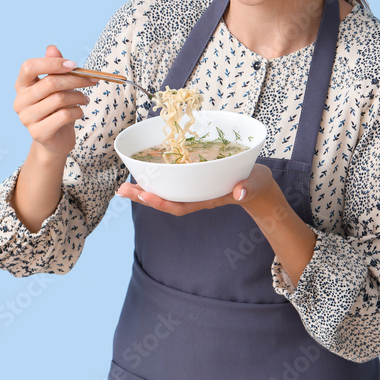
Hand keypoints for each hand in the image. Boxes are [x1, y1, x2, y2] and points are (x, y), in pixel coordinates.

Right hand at [13, 45, 97, 158]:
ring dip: (78, 96)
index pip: (29, 66)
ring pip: (59, 99)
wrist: (55, 139)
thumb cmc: (57, 108)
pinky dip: (78, 111)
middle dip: (75, 79)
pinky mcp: (38, 133)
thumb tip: (52, 48)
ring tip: (84, 98)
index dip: (52, 63)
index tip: (73, 65)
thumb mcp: (57, 86)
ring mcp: (26, 118)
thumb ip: (54, 67)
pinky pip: (64, 116)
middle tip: (91, 80)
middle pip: (50, 83)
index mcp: (22, 85)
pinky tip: (79, 112)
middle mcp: (20, 101)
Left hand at [115, 163, 277, 215]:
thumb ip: (248, 188)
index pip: (181, 205)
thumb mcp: (255, 184)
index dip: (162, 202)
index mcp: (208, 199)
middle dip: (143, 197)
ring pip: (166, 193)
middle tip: (121, 190)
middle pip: (166, 201)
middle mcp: (197, 197)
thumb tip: (240, 192)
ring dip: (144, 190)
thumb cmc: (256, 185)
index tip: (145, 195)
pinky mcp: (194, 182)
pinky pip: (172, 184)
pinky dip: (157, 180)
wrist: (258, 187)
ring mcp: (194, 191)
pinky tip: (144, 174)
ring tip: (124, 187)